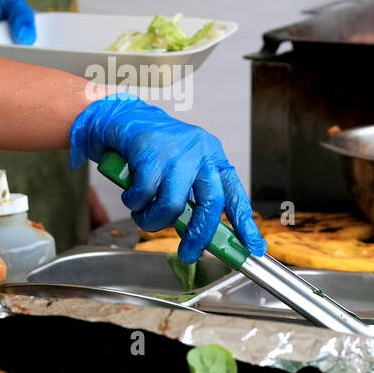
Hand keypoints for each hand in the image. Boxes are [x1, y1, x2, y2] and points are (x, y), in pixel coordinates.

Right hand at [69, 94, 265, 263]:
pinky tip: (131, 196)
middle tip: (188, 253)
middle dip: (198, 235)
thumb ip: (191, 198)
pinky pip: (144, 195)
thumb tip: (201, 237)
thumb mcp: (181, 171)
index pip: (235, 193)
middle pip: (210, 203)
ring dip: (153, 220)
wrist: (120, 119)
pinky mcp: (150, 152)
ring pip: (172, 205)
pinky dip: (134, 204)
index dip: (245, 224)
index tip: (254, 248)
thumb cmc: (151, 151)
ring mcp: (176, 151)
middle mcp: (200, 151)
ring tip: (143, 216)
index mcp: (212, 156)